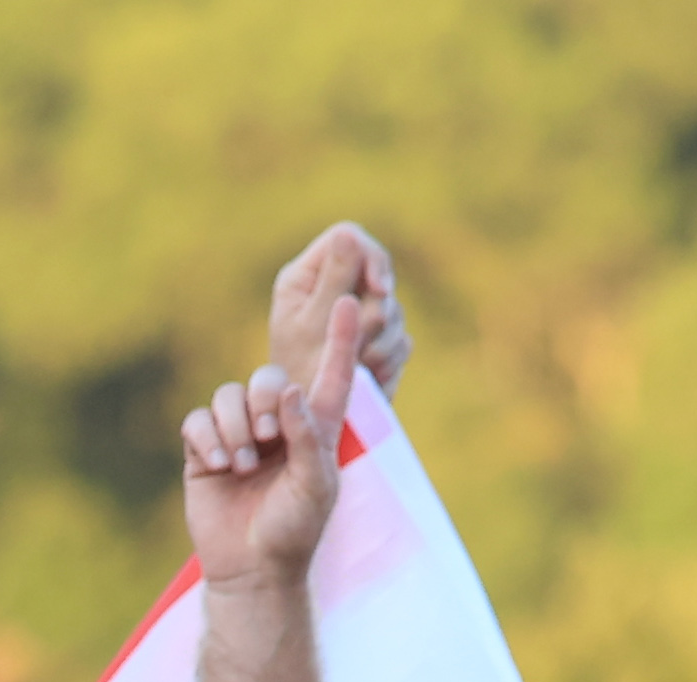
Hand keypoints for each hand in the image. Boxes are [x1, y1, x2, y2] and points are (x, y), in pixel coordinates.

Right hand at [180, 309, 359, 590]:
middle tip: (265, 440)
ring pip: (227, 397)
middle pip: (265, 378)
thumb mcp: (315, 485)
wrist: (251, 570)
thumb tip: (287, 389)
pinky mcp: (204, 452)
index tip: (346, 305)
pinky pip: (197, 421)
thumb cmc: (294, 531)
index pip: (331, 376)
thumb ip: (307, 436)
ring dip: (233, 429)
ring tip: (239, 466)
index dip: (339, 341)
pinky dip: (206, 439)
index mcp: (315, 428)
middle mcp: (277, 425)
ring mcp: (238, 437)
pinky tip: (217, 467)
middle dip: (261, 402)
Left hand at [267, 223, 407, 410]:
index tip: (381, 289)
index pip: (349, 239)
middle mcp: (330, 291)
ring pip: (393, 310)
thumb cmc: (295, 380)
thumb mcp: (311, 327)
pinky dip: (388, 362)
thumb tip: (350, 234)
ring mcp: (356, 316)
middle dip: (376, 310)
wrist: (304, 431)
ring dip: (381, 343)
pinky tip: (369, 379)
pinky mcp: (374, 343)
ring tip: (359, 370)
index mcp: (305, 278)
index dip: (372, 258)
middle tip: (360, 346)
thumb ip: (333, 282)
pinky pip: (401, 341)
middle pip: (379, 273)